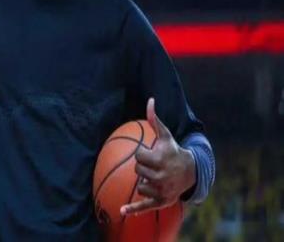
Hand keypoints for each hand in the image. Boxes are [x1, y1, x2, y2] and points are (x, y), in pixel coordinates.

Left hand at [120, 98, 194, 215]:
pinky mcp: (161, 201)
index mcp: (160, 160)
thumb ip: (154, 119)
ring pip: (140, 186)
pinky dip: (133, 209)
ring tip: (155, 177)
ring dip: (144, 181)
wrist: (191, 172)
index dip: (142, 154)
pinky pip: (144, 206)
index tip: (149, 153)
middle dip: (143, 168)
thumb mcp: (165, 135)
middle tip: (153, 165)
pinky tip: (121, 211)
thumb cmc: (173, 150)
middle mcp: (161, 176)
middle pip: (138, 171)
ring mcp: (161, 190)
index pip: (138, 157)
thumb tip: (150, 100)